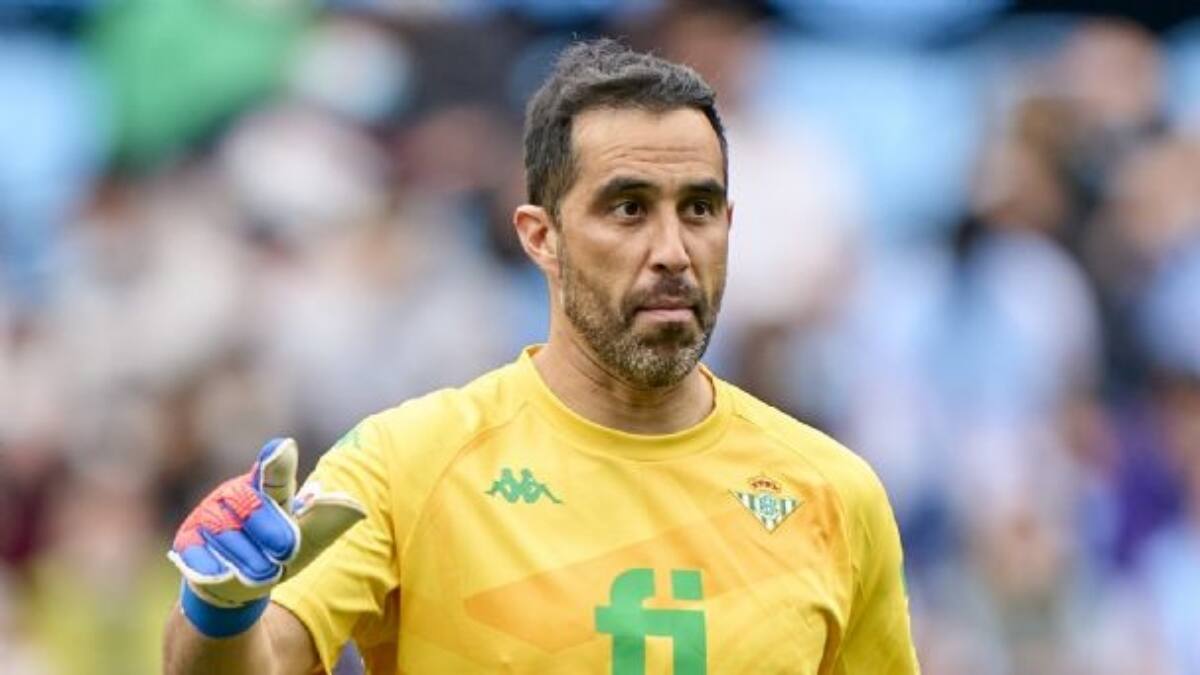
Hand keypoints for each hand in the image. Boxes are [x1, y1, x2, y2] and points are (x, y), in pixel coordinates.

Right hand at [168, 438, 364, 635]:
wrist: (235, 585)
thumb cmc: (276, 552)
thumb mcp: (305, 538)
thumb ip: (321, 520)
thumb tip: (355, 507)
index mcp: (265, 487)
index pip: (274, 472)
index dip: (277, 462)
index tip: (283, 449)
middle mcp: (234, 493)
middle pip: (255, 509)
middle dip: (275, 533)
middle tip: (287, 552)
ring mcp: (208, 514)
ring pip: (229, 535)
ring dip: (250, 559)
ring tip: (264, 572)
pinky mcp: (187, 538)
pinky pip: (199, 553)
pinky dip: (215, 567)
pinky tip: (225, 574)